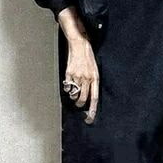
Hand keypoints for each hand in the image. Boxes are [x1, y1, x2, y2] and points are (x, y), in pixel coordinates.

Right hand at [58, 7, 98, 123]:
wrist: (80, 44)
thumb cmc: (88, 56)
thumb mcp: (94, 69)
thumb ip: (92, 81)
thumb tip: (89, 93)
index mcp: (95, 78)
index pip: (94, 98)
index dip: (92, 110)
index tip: (90, 119)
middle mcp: (87, 78)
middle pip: (83, 98)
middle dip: (80, 105)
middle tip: (79, 106)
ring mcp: (77, 76)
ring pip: (74, 94)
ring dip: (74, 97)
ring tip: (74, 94)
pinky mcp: (69, 73)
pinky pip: (67, 86)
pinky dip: (68, 88)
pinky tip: (69, 86)